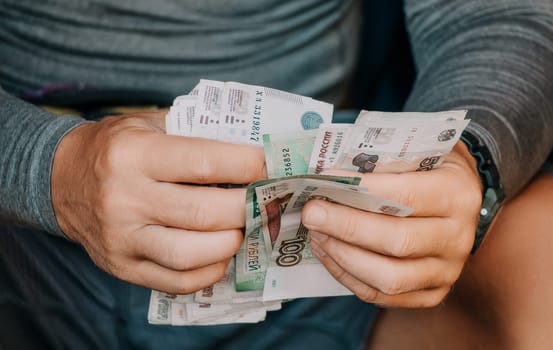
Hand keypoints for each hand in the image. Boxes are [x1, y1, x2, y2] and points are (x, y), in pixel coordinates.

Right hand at [51, 110, 265, 293]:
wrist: (61, 179)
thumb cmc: (116, 147)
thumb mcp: (149, 124)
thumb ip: (196, 133)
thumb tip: (253, 150)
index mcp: (134, 154)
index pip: (203, 163)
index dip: (247, 165)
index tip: (270, 166)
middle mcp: (124, 197)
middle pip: (203, 213)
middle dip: (248, 208)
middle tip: (266, 200)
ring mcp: (121, 237)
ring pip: (189, 253)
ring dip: (230, 243)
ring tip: (243, 227)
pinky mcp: (121, 266)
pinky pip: (174, 281)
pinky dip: (209, 272)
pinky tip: (222, 254)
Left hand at [301, 142, 481, 306]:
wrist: (462, 200)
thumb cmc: (431, 169)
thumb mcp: (420, 149)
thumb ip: (386, 159)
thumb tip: (336, 172)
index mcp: (458, 194)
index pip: (406, 196)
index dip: (363, 190)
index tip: (327, 180)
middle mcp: (458, 237)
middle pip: (397, 241)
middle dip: (346, 226)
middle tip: (312, 213)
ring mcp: (446, 271)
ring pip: (388, 277)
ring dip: (343, 256)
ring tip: (316, 234)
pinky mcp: (432, 293)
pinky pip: (381, 295)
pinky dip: (347, 275)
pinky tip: (327, 252)